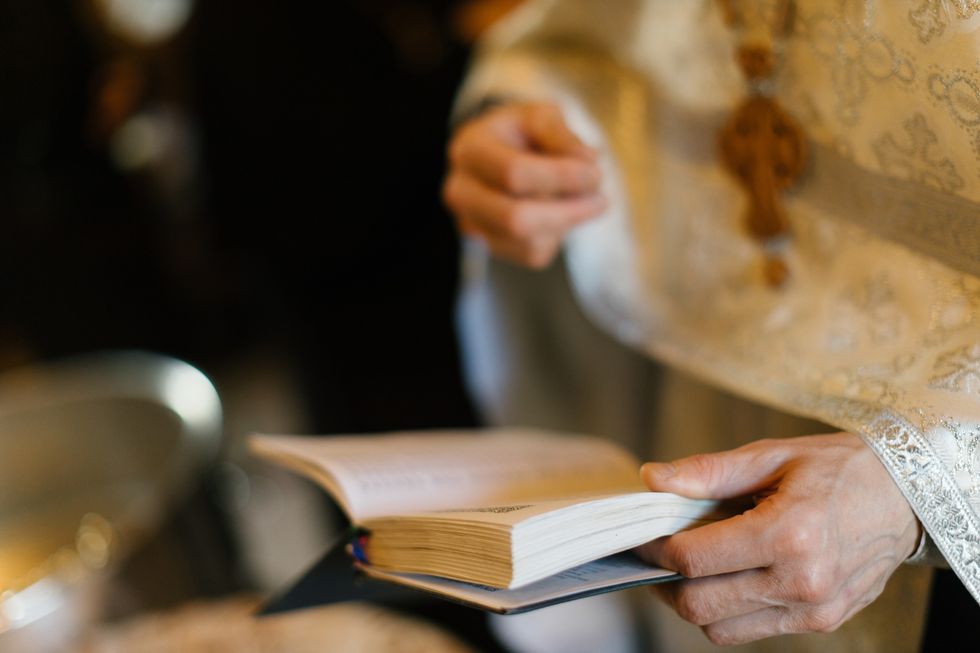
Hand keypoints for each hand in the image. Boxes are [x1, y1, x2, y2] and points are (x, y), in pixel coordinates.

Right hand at [443, 101, 606, 267]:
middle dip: (568, 212)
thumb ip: (561, 134)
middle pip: (516, 219)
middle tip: (601, 200)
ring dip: (567, 223)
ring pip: (528, 242)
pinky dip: (557, 235)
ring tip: (581, 200)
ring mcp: (471, 224)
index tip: (595, 172)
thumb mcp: (539, 117)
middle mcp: (461, 191)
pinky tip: (559, 212)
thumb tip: (588, 161)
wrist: (497, 154)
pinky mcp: (488, 246)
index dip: (561, 177)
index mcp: (470, 150)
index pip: (514, 173)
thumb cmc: (520, 133)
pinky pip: (533, 254)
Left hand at [637, 433, 920, 645]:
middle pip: (699, 604)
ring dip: (693, 601)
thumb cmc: (837, 468)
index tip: (643, 535)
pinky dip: (727, 611)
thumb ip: (709, 471)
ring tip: (693, 566)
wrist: (906, 496)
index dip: (655, 549)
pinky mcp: (821, 621)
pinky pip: (752, 632)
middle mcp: (802, 580)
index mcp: (789, 533)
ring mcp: (814, 609)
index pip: (694, 559)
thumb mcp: (772, 455)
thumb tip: (653, 479)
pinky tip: (728, 577)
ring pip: (720, 628)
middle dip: (666, 581)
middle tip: (660, 554)